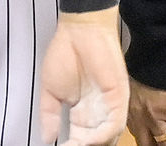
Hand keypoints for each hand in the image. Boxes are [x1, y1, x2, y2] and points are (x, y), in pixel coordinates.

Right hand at [39, 7, 128, 144]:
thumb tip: (47, 139)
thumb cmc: (64, 53)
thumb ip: (49, 115)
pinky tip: (88, 141)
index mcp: (82, 114)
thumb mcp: (50, 90)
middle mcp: (98, 114)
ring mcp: (110, 108)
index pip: (80, 140)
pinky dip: (102, 136)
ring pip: (107, 138)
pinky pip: (114, 124)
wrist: (80, 30)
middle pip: (95, 142)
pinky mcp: (119, 98)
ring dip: (93, 145)